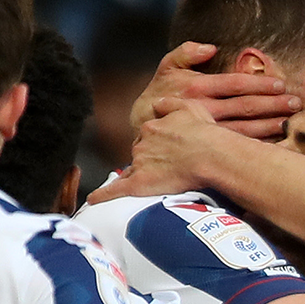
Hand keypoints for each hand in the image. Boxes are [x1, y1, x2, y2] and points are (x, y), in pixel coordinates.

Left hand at [103, 93, 262, 202]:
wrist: (211, 155)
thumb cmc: (206, 134)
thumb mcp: (190, 107)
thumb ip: (169, 103)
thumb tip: (156, 103)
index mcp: (151, 126)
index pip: (146, 136)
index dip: (157, 143)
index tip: (167, 149)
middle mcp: (142, 143)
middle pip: (139, 152)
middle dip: (149, 158)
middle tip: (169, 165)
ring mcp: (139, 163)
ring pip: (132, 169)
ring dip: (139, 174)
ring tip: (156, 181)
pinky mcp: (139, 183)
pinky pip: (115, 190)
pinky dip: (102, 195)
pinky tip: (93, 199)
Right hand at [128, 41, 300, 145]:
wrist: (142, 124)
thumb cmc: (160, 91)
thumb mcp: (167, 66)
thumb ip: (186, 52)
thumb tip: (210, 47)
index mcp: (197, 88)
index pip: (235, 84)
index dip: (259, 85)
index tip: (280, 85)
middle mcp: (202, 110)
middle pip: (244, 107)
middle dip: (272, 105)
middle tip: (295, 103)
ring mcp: (205, 130)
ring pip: (242, 129)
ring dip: (268, 126)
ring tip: (289, 121)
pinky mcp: (205, 146)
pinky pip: (234, 146)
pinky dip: (254, 144)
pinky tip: (272, 142)